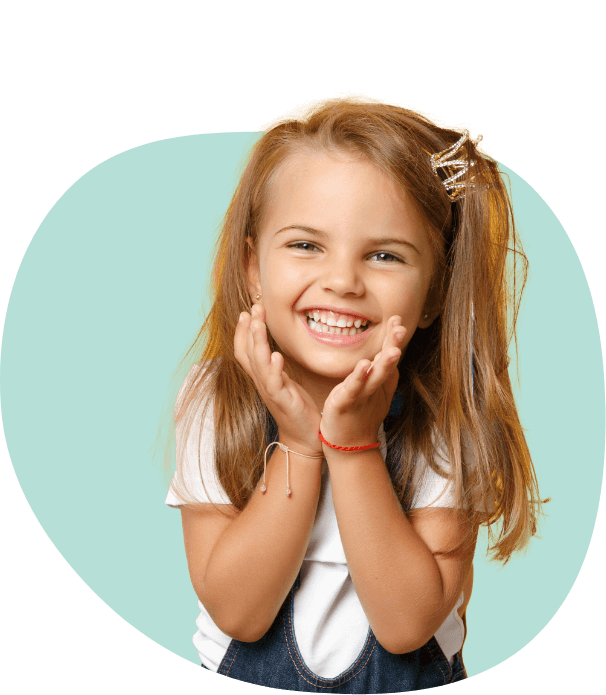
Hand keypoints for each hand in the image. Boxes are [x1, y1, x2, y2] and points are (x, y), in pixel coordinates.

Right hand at [234, 304, 323, 456]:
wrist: (305, 438)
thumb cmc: (297, 408)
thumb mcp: (284, 383)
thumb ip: (277, 367)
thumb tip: (275, 349)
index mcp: (262, 377)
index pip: (245, 351)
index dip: (243, 331)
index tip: (248, 311)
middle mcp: (262, 383)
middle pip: (248, 352)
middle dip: (249, 329)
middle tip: (254, 308)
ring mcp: (271, 392)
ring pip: (258, 364)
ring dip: (257, 343)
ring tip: (258, 324)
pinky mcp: (283, 401)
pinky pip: (275, 384)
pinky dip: (274, 369)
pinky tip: (277, 356)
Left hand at [320, 316, 404, 450]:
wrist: (349, 444)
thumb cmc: (360, 415)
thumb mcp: (375, 391)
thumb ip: (385, 373)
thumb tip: (393, 351)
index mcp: (378, 381)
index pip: (387, 356)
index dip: (393, 339)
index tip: (397, 320)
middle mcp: (372, 387)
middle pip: (385, 365)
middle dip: (393, 347)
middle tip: (401, 329)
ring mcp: (360, 396)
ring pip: (374, 378)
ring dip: (384, 364)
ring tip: (391, 350)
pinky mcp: (344, 403)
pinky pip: (352, 389)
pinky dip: (358, 378)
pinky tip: (363, 366)